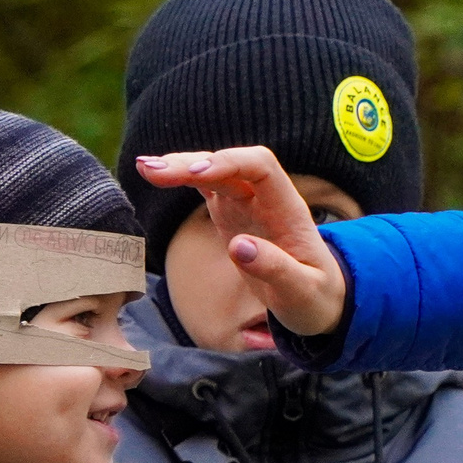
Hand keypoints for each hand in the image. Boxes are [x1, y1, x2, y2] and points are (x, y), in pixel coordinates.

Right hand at [132, 147, 349, 336]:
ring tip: (145, 167)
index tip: (197, 175)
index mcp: (287, 209)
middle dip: (194, 163)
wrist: (317, 299)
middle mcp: (266, 199)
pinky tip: (153, 173)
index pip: (261, 167)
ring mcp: (246, 204)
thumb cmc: (314, 296)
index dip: (230, 163)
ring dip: (181, 167)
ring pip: (213, 173)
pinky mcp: (230, 215)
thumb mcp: (302, 292)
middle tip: (155, 171)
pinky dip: (181, 179)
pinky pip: (205, 188)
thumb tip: (238, 247)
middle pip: (230, 165)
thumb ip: (276, 270)